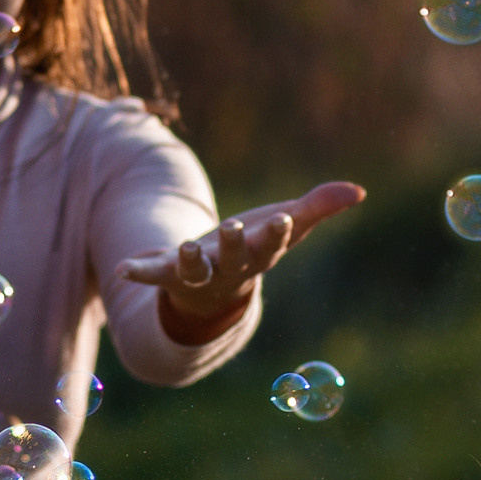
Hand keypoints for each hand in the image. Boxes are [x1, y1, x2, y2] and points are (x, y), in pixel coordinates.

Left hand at [117, 181, 365, 342]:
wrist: (216, 289)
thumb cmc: (256, 248)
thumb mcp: (288, 226)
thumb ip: (320, 207)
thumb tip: (359, 190)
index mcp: (260, 255)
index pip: (272, 246)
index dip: (277, 233)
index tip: (284, 219)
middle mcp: (230, 269)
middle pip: (234, 259)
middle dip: (233, 245)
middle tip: (232, 228)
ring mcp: (198, 274)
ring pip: (195, 271)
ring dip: (190, 261)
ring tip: (185, 248)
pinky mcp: (169, 272)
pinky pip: (153, 273)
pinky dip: (138, 271)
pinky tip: (122, 268)